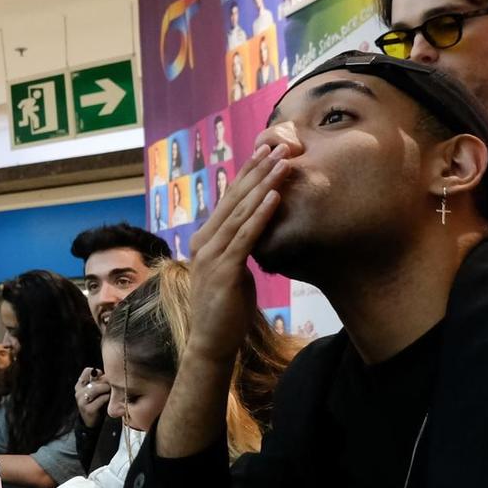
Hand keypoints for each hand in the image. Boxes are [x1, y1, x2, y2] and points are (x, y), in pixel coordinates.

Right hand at [75, 366, 110, 427]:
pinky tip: (110, 399)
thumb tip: (110, 374)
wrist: (90, 422)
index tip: (103, 378)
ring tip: (111, 392)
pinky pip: (101, 399)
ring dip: (106, 389)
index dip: (98, 373)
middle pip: (94, 380)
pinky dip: (107, 398)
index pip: (87, 371)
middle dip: (106, 382)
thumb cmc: (96, 403)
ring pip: (95, 388)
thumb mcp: (95, 391)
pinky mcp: (88, 409)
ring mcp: (82, 401)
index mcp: (80, 385)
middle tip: (113, 385)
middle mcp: (79, 392)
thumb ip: (99, 382)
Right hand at [183, 141, 287, 361]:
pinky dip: (261, 215)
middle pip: (234, 198)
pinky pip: (245, 236)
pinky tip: (275, 197)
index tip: (267, 151)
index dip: (248, 173)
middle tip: (279, 145)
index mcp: (205, 238)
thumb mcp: (233, 269)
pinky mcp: (223, 270)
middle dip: (258, 170)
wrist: (211, 342)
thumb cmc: (225, 307)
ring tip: (283, 163)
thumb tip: (257, 230)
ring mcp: (211, 255)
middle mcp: (204, 241)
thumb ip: (239, 247)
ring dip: (264, 185)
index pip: (229, 199)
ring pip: (241, 212)